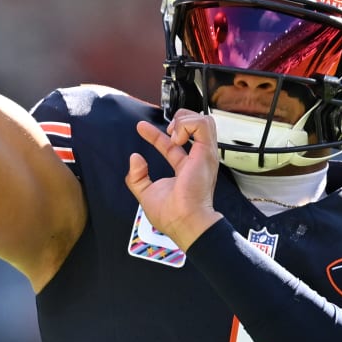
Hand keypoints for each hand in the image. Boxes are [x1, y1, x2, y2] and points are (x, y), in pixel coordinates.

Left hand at [125, 110, 223, 248]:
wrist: (185, 221)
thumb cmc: (172, 215)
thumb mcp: (145, 194)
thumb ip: (137, 177)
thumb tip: (135, 158)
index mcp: (186, 169)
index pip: (172, 145)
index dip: (155, 134)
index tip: (140, 128)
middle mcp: (197, 161)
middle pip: (195, 128)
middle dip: (179, 120)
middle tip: (167, 131)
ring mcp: (203, 156)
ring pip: (203, 121)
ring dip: (184, 120)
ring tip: (173, 134)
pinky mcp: (206, 152)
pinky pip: (202, 125)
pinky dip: (187, 124)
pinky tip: (177, 137)